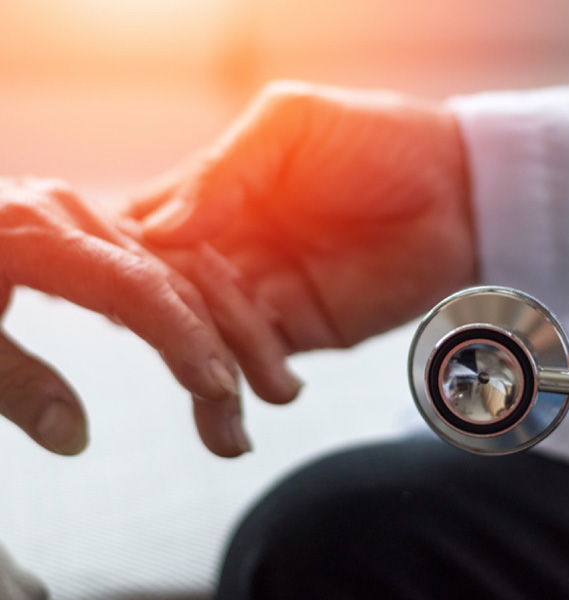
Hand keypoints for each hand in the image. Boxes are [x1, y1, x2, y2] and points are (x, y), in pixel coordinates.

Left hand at [0, 177, 250, 457]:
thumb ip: (12, 383)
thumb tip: (75, 437)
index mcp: (37, 232)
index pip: (136, 286)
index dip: (183, 338)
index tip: (219, 392)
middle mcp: (81, 216)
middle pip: (179, 279)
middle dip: (226, 350)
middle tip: (253, 420)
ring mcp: (96, 220)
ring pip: (190, 271)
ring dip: (236, 329)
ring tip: (273, 384)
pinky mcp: (103, 234)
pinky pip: (174, 266)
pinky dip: (210, 307)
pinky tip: (234, 342)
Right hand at [127, 81, 477, 395]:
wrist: (458, 193)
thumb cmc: (377, 142)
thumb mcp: (290, 126)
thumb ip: (224, 170)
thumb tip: (161, 231)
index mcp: (216, 196)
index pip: (149, 235)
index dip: (132, 263)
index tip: (127, 286)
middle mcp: (231, 248)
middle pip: (174, 297)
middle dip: (171, 325)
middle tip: (178, 344)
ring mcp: (264, 293)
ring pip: (213, 339)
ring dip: (209, 370)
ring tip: (221, 398)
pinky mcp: (302, 329)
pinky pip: (265, 361)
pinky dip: (260, 381)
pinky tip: (280, 389)